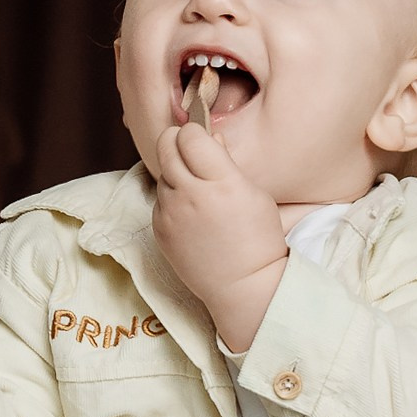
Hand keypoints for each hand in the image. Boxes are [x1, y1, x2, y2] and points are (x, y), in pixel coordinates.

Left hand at [150, 121, 288, 350]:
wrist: (243, 285)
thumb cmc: (257, 238)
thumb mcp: (254, 192)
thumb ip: (226, 161)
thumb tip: (209, 136)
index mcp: (221, 182)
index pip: (189, 136)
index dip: (195, 132)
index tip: (203, 138)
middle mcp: (190, 195)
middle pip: (165, 145)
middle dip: (176, 140)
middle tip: (190, 149)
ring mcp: (171, 214)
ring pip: (162, 173)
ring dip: (175, 172)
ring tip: (197, 190)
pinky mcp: (159, 230)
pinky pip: (159, 200)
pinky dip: (172, 198)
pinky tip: (192, 213)